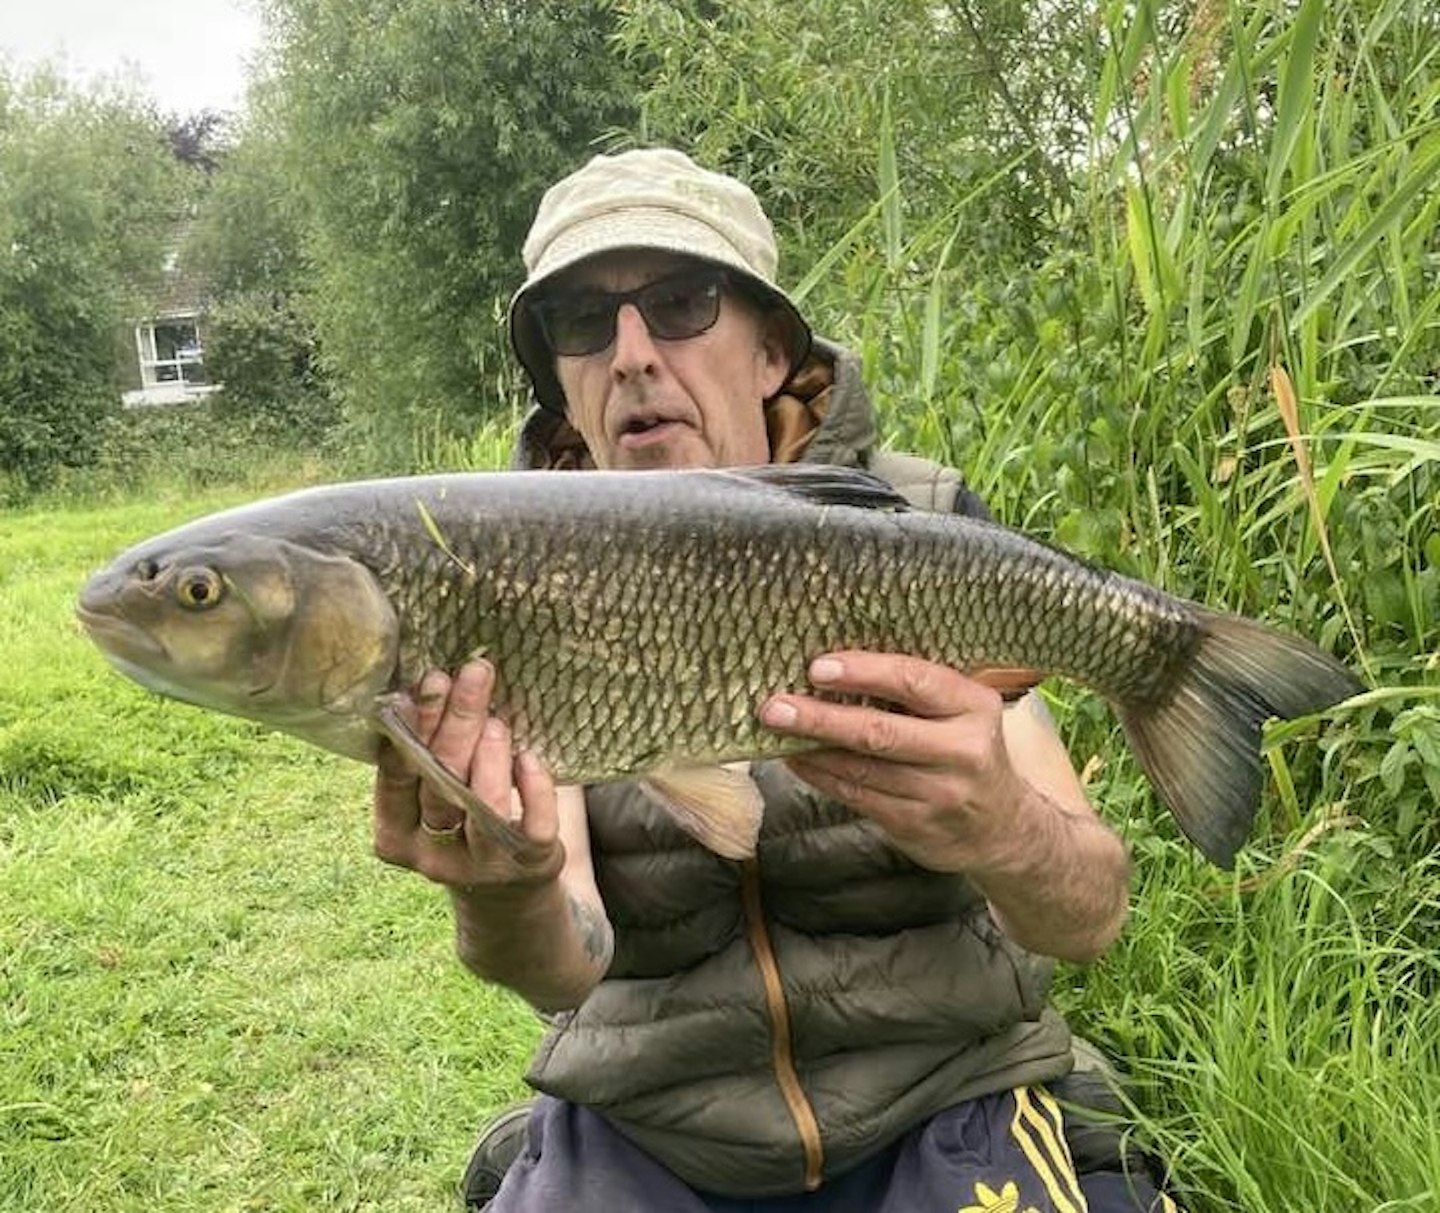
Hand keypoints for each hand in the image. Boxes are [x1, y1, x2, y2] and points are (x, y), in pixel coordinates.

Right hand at [372, 659, 562, 885]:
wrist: (506, 886)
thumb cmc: (462, 818)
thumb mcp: (432, 792)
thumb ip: (426, 752)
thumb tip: (427, 678)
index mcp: (395, 833)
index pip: (397, 776)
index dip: (412, 726)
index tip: (428, 680)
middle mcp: (432, 855)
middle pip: (439, 784)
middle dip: (455, 723)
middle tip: (472, 675)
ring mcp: (481, 864)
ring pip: (482, 807)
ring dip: (489, 756)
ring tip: (497, 719)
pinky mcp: (527, 863)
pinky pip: (533, 824)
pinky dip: (533, 787)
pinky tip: (531, 758)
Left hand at [758, 651, 1030, 873]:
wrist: (1003, 827)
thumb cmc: (966, 750)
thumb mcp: (960, 711)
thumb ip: (913, 688)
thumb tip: (833, 663)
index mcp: (974, 706)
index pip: (914, 680)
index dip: (863, 672)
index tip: (817, 667)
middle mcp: (962, 750)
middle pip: (880, 731)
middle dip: (821, 717)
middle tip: (774, 706)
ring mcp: (940, 793)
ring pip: (862, 768)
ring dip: (811, 748)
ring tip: (774, 729)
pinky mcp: (917, 825)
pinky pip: (857, 796)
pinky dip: (821, 776)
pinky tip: (797, 759)